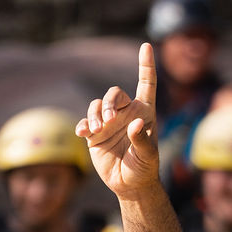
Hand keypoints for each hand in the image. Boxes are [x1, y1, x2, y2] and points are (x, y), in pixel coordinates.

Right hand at [77, 43, 158, 198]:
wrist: (129, 185)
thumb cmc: (144, 169)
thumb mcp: (148, 156)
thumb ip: (142, 139)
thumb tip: (136, 123)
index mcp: (144, 112)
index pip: (146, 84)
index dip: (146, 65)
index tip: (146, 46)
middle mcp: (125, 113)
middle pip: (113, 94)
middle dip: (109, 103)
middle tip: (108, 122)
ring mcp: (109, 122)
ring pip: (96, 105)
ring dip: (95, 114)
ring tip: (97, 131)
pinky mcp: (95, 134)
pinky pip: (85, 122)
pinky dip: (84, 125)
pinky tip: (83, 133)